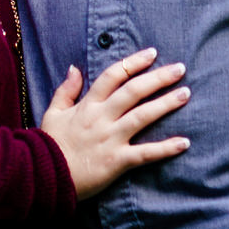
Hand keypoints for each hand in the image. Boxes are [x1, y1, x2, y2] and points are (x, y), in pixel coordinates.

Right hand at [38, 48, 189, 197]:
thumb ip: (66, 90)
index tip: (152, 53)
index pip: (113, 76)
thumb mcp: (53, 112)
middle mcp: (101, 118)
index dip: (133, 63)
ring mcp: (111, 139)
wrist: (43, 175)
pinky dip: (165, 148)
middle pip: (133, 91)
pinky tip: (184, 142)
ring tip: (185, 94)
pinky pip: (145, 153)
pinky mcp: (117, 161)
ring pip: (142, 116)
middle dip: (158, 78)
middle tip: (180, 69)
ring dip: (165, 104)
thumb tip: (74, 68)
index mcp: (88, 105)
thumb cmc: (50, 143)